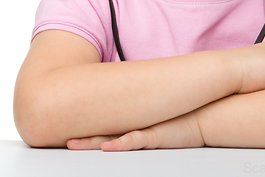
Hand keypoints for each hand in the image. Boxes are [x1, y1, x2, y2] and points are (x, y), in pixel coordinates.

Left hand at [66, 110, 204, 151]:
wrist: (203, 116)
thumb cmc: (182, 122)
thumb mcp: (159, 124)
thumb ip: (144, 125)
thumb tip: (128, 126)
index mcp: (135, 122)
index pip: (106, 126)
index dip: (87, 128)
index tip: (68, 130)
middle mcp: (136, 124)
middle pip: (103, 130)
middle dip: (82, 135)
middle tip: (61, 138)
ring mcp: (144, 129)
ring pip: (112, 137)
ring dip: (92, 142)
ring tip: (72, 144)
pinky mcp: (155, 136)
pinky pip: (134, 141)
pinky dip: (120, 145)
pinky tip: (107, 147)